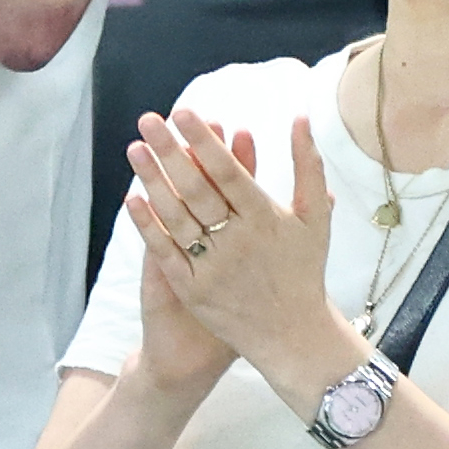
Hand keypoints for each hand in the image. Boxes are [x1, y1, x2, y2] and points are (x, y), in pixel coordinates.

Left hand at [126, 111, 339, 379]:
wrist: (294, 335)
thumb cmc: (304, 270)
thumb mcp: (315, 218)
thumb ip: (308, 166)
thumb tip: (299, 117)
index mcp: (266, 219)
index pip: (230, 172)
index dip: (206, 142)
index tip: (184, 113)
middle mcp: (238, 240)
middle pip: (198, 189)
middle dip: (172, 151)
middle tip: (149, 120)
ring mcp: (213, 266)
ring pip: (177, 216)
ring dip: (153, 181)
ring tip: (135, 150)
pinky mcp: (195, 290)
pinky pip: (167, 253)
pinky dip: (149, 226)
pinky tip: (132, 200)